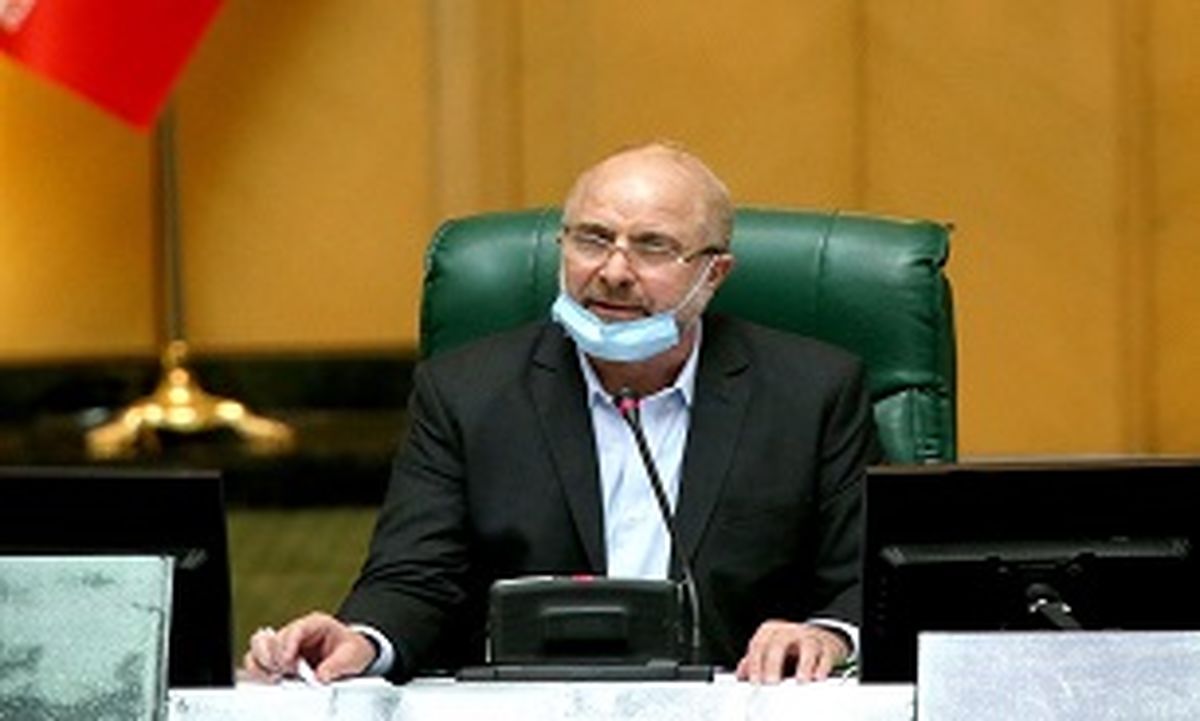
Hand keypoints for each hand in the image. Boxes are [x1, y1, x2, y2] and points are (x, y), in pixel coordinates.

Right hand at [240, 611, 376, 683]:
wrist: (352, 654)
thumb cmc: (351, 649)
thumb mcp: (352, 655)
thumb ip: (337, 665)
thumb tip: (320, 677)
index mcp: (315, 624)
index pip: (296, 629)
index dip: (287, 644)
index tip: (287, 661)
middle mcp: (296, 633)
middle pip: (271, 638)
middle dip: (272, 656)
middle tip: (284, 671)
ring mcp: (285, 646)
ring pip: (258, 648)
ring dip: (263, 664)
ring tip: (277, 676)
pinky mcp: (279, 660)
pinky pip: (258, 661)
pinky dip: (259, 670)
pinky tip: (272, 678)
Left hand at [735, 620, 848, 683]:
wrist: (819, 636)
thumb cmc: (790, 646)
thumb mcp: (770, 650)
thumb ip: (754, 661)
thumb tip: (741, 674)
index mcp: (772, 631)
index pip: (759, 644)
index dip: (754, 663)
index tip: (754, 680)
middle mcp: (790, 632)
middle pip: (779, 643)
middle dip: (774, 663)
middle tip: (771, 682)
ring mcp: (810, 638)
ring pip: (807, 647)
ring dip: (804, 665)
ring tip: (801, 680)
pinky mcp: (827, 647)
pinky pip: (826, 656)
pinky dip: (822, 667)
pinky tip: (818, 677)